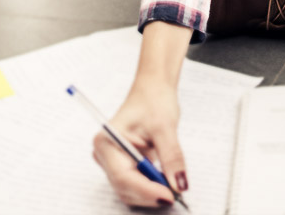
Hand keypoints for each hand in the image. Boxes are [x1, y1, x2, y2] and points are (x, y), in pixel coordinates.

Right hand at [94, 76, 185, 208]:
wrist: (153, 90)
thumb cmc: (153, 100)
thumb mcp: (165, 127)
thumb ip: (171, 158)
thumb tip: (179, 184)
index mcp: (107, 141)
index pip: (123, 175)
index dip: (146, 189)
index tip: (169, 194)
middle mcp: (105, 154)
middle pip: (125, 186)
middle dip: (150, 194)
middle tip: (176, 195)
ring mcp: (113, 161)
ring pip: (130, 190)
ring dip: (151, 193)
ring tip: (173, 187)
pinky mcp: (123, 165)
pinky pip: (135, 184)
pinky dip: (151, 187)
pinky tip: (165, 182)